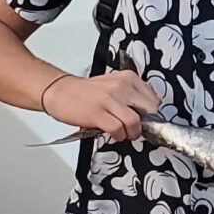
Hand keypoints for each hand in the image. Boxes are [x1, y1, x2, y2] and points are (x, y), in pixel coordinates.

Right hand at [45, 69, 162, 142]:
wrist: (60, 91)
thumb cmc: (87, 92)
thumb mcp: (114, 84)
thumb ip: (133, 93)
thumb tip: (150, 108)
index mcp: (128, 78)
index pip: (153, 100)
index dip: (151, 115)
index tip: (144, 121)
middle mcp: (120, 86)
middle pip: (148, 111)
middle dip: (144, 125)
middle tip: (135, 128)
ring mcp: (109, 99)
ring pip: (135, 122)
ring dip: (132, 133)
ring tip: (125, 133)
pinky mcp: (97, 113)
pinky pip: (118, 129)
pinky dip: (119, 136)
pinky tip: (114, 134)